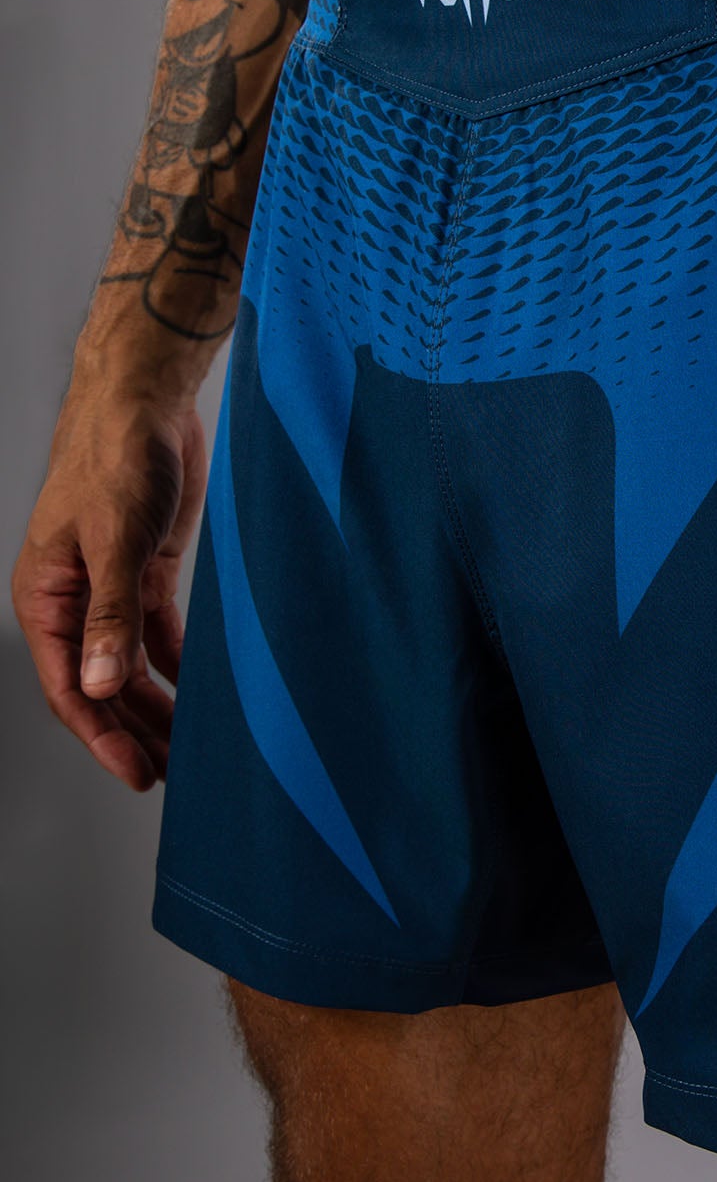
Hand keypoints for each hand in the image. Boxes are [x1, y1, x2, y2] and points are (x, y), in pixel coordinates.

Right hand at [11, 385, 206, 790]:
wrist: (146, 405)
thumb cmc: (116, 460)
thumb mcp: (115, 541)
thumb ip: (113, 615)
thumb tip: (106, 685)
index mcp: (48, 601)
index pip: (72, 688)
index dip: (104, 736)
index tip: (139, 774)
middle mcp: (77, 604)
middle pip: (104, 687)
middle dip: (134, 732)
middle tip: (174, 776)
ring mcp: (115, 590)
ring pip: (134, 667)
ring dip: (159, 706)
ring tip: (191, 748)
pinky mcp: (151, 574)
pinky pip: (162, 636)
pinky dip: (180, 666)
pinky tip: (203, 694)